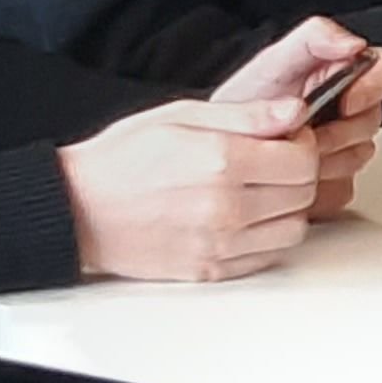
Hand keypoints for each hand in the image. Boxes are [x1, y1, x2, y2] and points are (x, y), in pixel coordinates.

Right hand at [61, 97, 323, 283]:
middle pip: (304, 194)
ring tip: (261, 191)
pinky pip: (267, 256)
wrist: (77, 210)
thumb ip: (246, 114)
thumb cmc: (123, 160)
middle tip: (275, 162)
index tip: (288, 138)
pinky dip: (267, 237)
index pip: (303, 160)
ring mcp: (219, 244)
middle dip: (298, 173)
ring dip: (288, 208)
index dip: (302, 144)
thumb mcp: (181, 115)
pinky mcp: (211, 270)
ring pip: (294, 229)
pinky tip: (245, 217)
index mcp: (220, 162)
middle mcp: (225, 207)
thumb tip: (295, 112)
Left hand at [215, 16, 381, 215]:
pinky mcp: (335, 185)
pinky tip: (289, 173)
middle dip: (336, 127)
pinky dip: (313, 184)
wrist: (217, 149)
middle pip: (375, 121)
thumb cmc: (243, 103)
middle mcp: (354, 111)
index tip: (347, 100)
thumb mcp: (273, 61)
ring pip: (360, 156)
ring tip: (288, 148)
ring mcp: (346, 149)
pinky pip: (342, 188)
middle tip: (301, 129)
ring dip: (322, 156)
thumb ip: (314, 37)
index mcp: (348, 75)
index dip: (377, 87)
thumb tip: (355, 44)